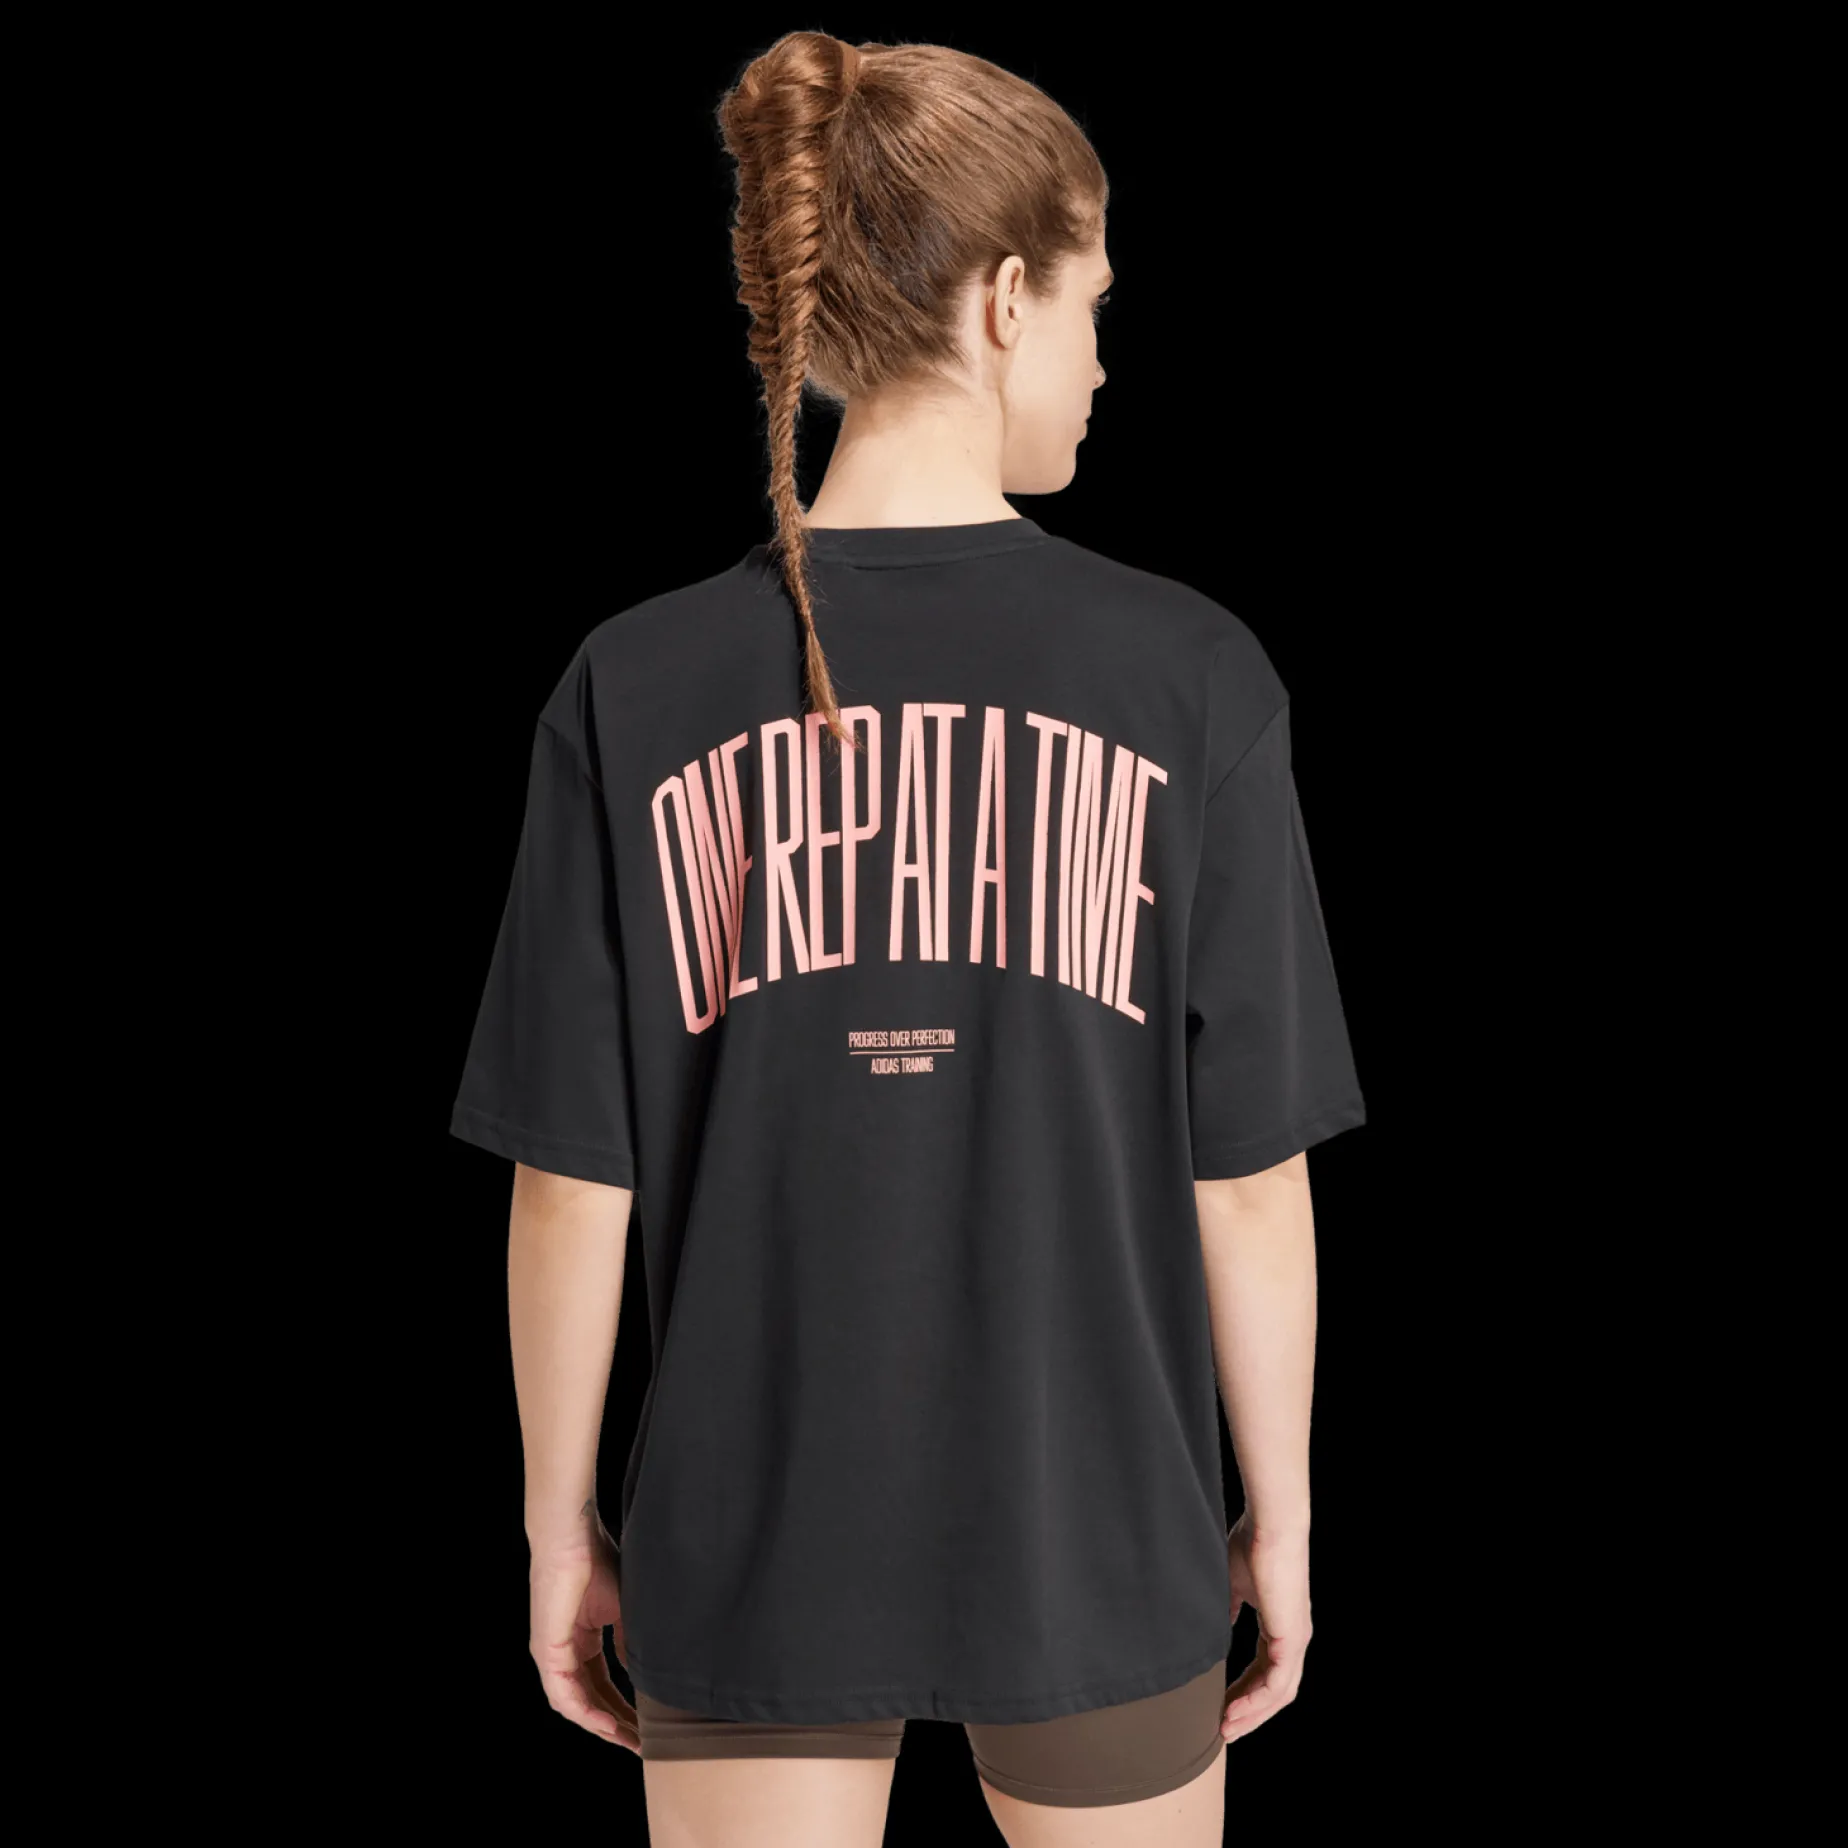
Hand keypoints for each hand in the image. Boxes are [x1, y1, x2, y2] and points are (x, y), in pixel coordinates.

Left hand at [529, 1516, 639, 1751]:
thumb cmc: (599, 1559)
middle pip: (590, 1700)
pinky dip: (586, 1713)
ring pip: (576, 1704)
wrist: (574, 1536)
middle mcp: (564, 1652)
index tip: (648, 1724)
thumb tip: (644, 1672)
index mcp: (581, 1640)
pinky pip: (563, 1695)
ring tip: (629, 1739)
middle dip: (617, 1724)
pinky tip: (607, 1724)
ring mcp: (552, 1655)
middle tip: (641, 1743)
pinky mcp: (546, 1652)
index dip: (625, 1706)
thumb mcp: (624, 1609)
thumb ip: (630, 1642)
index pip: (602, 1685)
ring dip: (602, 1725)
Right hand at [1221, 1512, 1310, 1743]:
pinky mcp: (1292, 1639)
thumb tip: (1219, 1626)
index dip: (1243, 1692)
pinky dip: (1255, 1701)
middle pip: (1274, 1691)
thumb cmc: (1251, 1544)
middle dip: (1248, 1713)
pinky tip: (1234, 1710)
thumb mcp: (1234, 1584)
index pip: (1264, 1671)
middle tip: (1222, 1729)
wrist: (1270, 1525)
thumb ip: (1229, 1609)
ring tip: (1225, 1727)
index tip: (1220, 1706)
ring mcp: (1295, 1640)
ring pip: (1277, 1693)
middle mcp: (1293, 1638)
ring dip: (1251, 1714)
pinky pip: (1276, 1683)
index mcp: (1281, 1626)